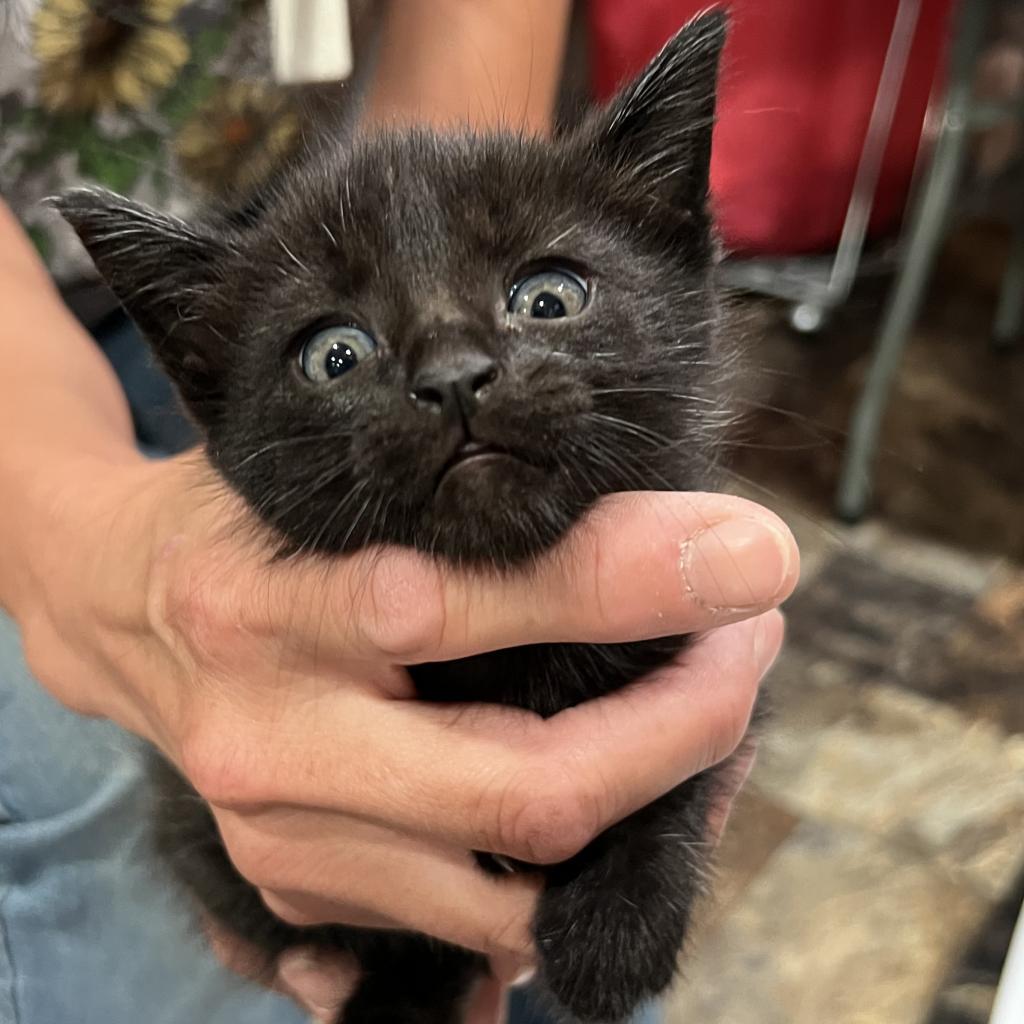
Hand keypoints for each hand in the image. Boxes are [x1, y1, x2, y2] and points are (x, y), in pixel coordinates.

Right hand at [10, 452, 795, 978]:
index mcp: (261, 597)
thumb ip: (460, 509)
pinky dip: (568, 869)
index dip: (625, 582)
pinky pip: (475, 922)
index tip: (748, 557)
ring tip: (704, 712)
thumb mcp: (324, 475)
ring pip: (515, 888)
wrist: (111, 606)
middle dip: (681, 730)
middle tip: (751, 644)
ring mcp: (280, 834)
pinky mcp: (296, 889)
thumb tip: (655, 535)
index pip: (463, 601)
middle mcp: (267, 734)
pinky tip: (620, 794)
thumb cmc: (233, 521)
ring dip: (647, 806)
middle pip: (519, 788)